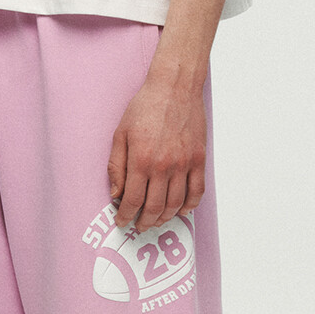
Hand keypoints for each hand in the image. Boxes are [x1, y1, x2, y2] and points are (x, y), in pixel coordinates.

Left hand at [107, 64, 206, 232]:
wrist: (175, 87)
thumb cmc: (145, 107)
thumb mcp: (121, 133)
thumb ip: (116, 166)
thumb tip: (116, 194)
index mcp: (141, 160)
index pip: (133, 200)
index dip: (126, 216)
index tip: (122, 222)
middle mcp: (164, 165)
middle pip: (155, 207)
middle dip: (145, 222)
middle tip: (139, 226)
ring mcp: (184, 164)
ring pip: (176, 204)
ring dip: (165, 217)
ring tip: (156, 220)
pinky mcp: (199, 159)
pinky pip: (197, 191)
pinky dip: (190, 205)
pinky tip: (181, 210)